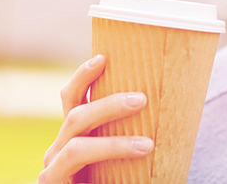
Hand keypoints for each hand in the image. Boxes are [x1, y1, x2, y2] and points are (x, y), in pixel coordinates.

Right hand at [39, 54, 153, 183]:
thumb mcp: (121, 163)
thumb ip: (132, 138)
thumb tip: (174, 106)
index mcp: (73, 137)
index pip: (71, 99)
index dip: (84, 75)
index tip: (105, 56)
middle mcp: (58, 149)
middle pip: (75, 113)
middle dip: (108, 102)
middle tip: (142, 98)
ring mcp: (53, 168)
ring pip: (75, 136)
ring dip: (112, 136)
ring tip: (147, 143)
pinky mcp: (52, 183)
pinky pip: (76, 159)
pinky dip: (108, 150)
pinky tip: (139, 151)